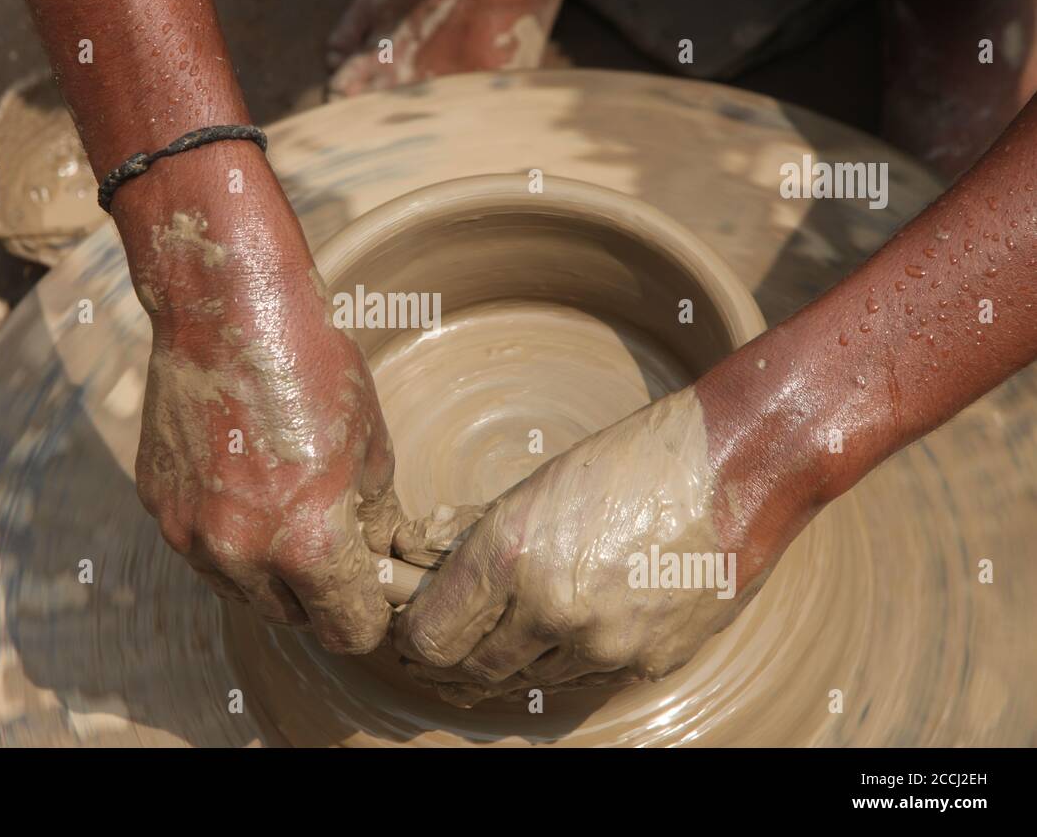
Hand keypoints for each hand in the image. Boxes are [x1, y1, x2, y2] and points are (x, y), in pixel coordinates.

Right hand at [126, 163, 415, 653]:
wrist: (227, 313)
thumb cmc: (312, 368)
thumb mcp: (373, 447)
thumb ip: (373, 523)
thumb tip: (373, 561)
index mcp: (310, 544)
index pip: (348, 633)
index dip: (368, 617)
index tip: (370, 597)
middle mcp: (244, 554)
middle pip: (292, 618)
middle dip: (318, 593)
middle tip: (331, 540)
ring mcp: (192, 535)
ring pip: (242, 591)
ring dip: (268, 571)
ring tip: (284, 504)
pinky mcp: (160, 511)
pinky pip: (203, 551)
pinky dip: (227, 536)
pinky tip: (243, 483)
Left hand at [392, 387, 771, 705]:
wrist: (734, 471)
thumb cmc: (632, 464)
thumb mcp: (538, 487)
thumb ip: (483, 539)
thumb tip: (432, 568)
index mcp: (511, 554)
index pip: (432, 634)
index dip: (414, 638)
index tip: (412, 633)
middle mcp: (550, 609)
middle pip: (472, 669)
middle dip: (449, 663)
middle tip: (440, 653)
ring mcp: (602, 645)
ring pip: (528, 680)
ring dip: (510, 664)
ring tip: (501, 642)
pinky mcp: (646, 663)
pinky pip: (584, 681)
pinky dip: (565, 665)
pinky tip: (561, 640)